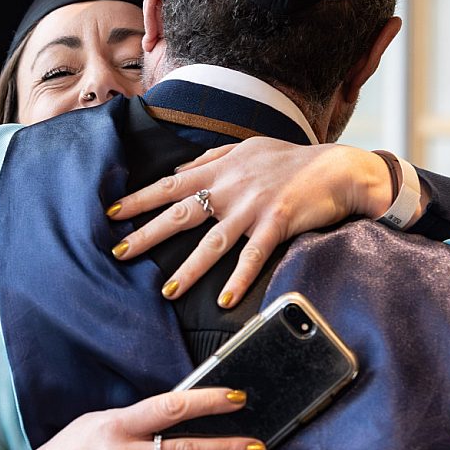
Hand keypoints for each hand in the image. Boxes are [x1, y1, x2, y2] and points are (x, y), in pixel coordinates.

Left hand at [107, 138, 395, 308]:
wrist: (336, 168)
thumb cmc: (291, 159)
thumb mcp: (248, 148)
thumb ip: (213, 158)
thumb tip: (180, 168)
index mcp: (221, 169)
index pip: (170, 184)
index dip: (139, 199)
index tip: (112, 213)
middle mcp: (231, 187)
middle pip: (180, 213)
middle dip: (147, 234)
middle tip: (119, 253)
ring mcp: (252, 207)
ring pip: (213, 242)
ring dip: (189, 269)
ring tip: (167, 291)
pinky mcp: (276, 223)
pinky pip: (253, 257)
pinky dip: (239, 280)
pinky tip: (225, 301)